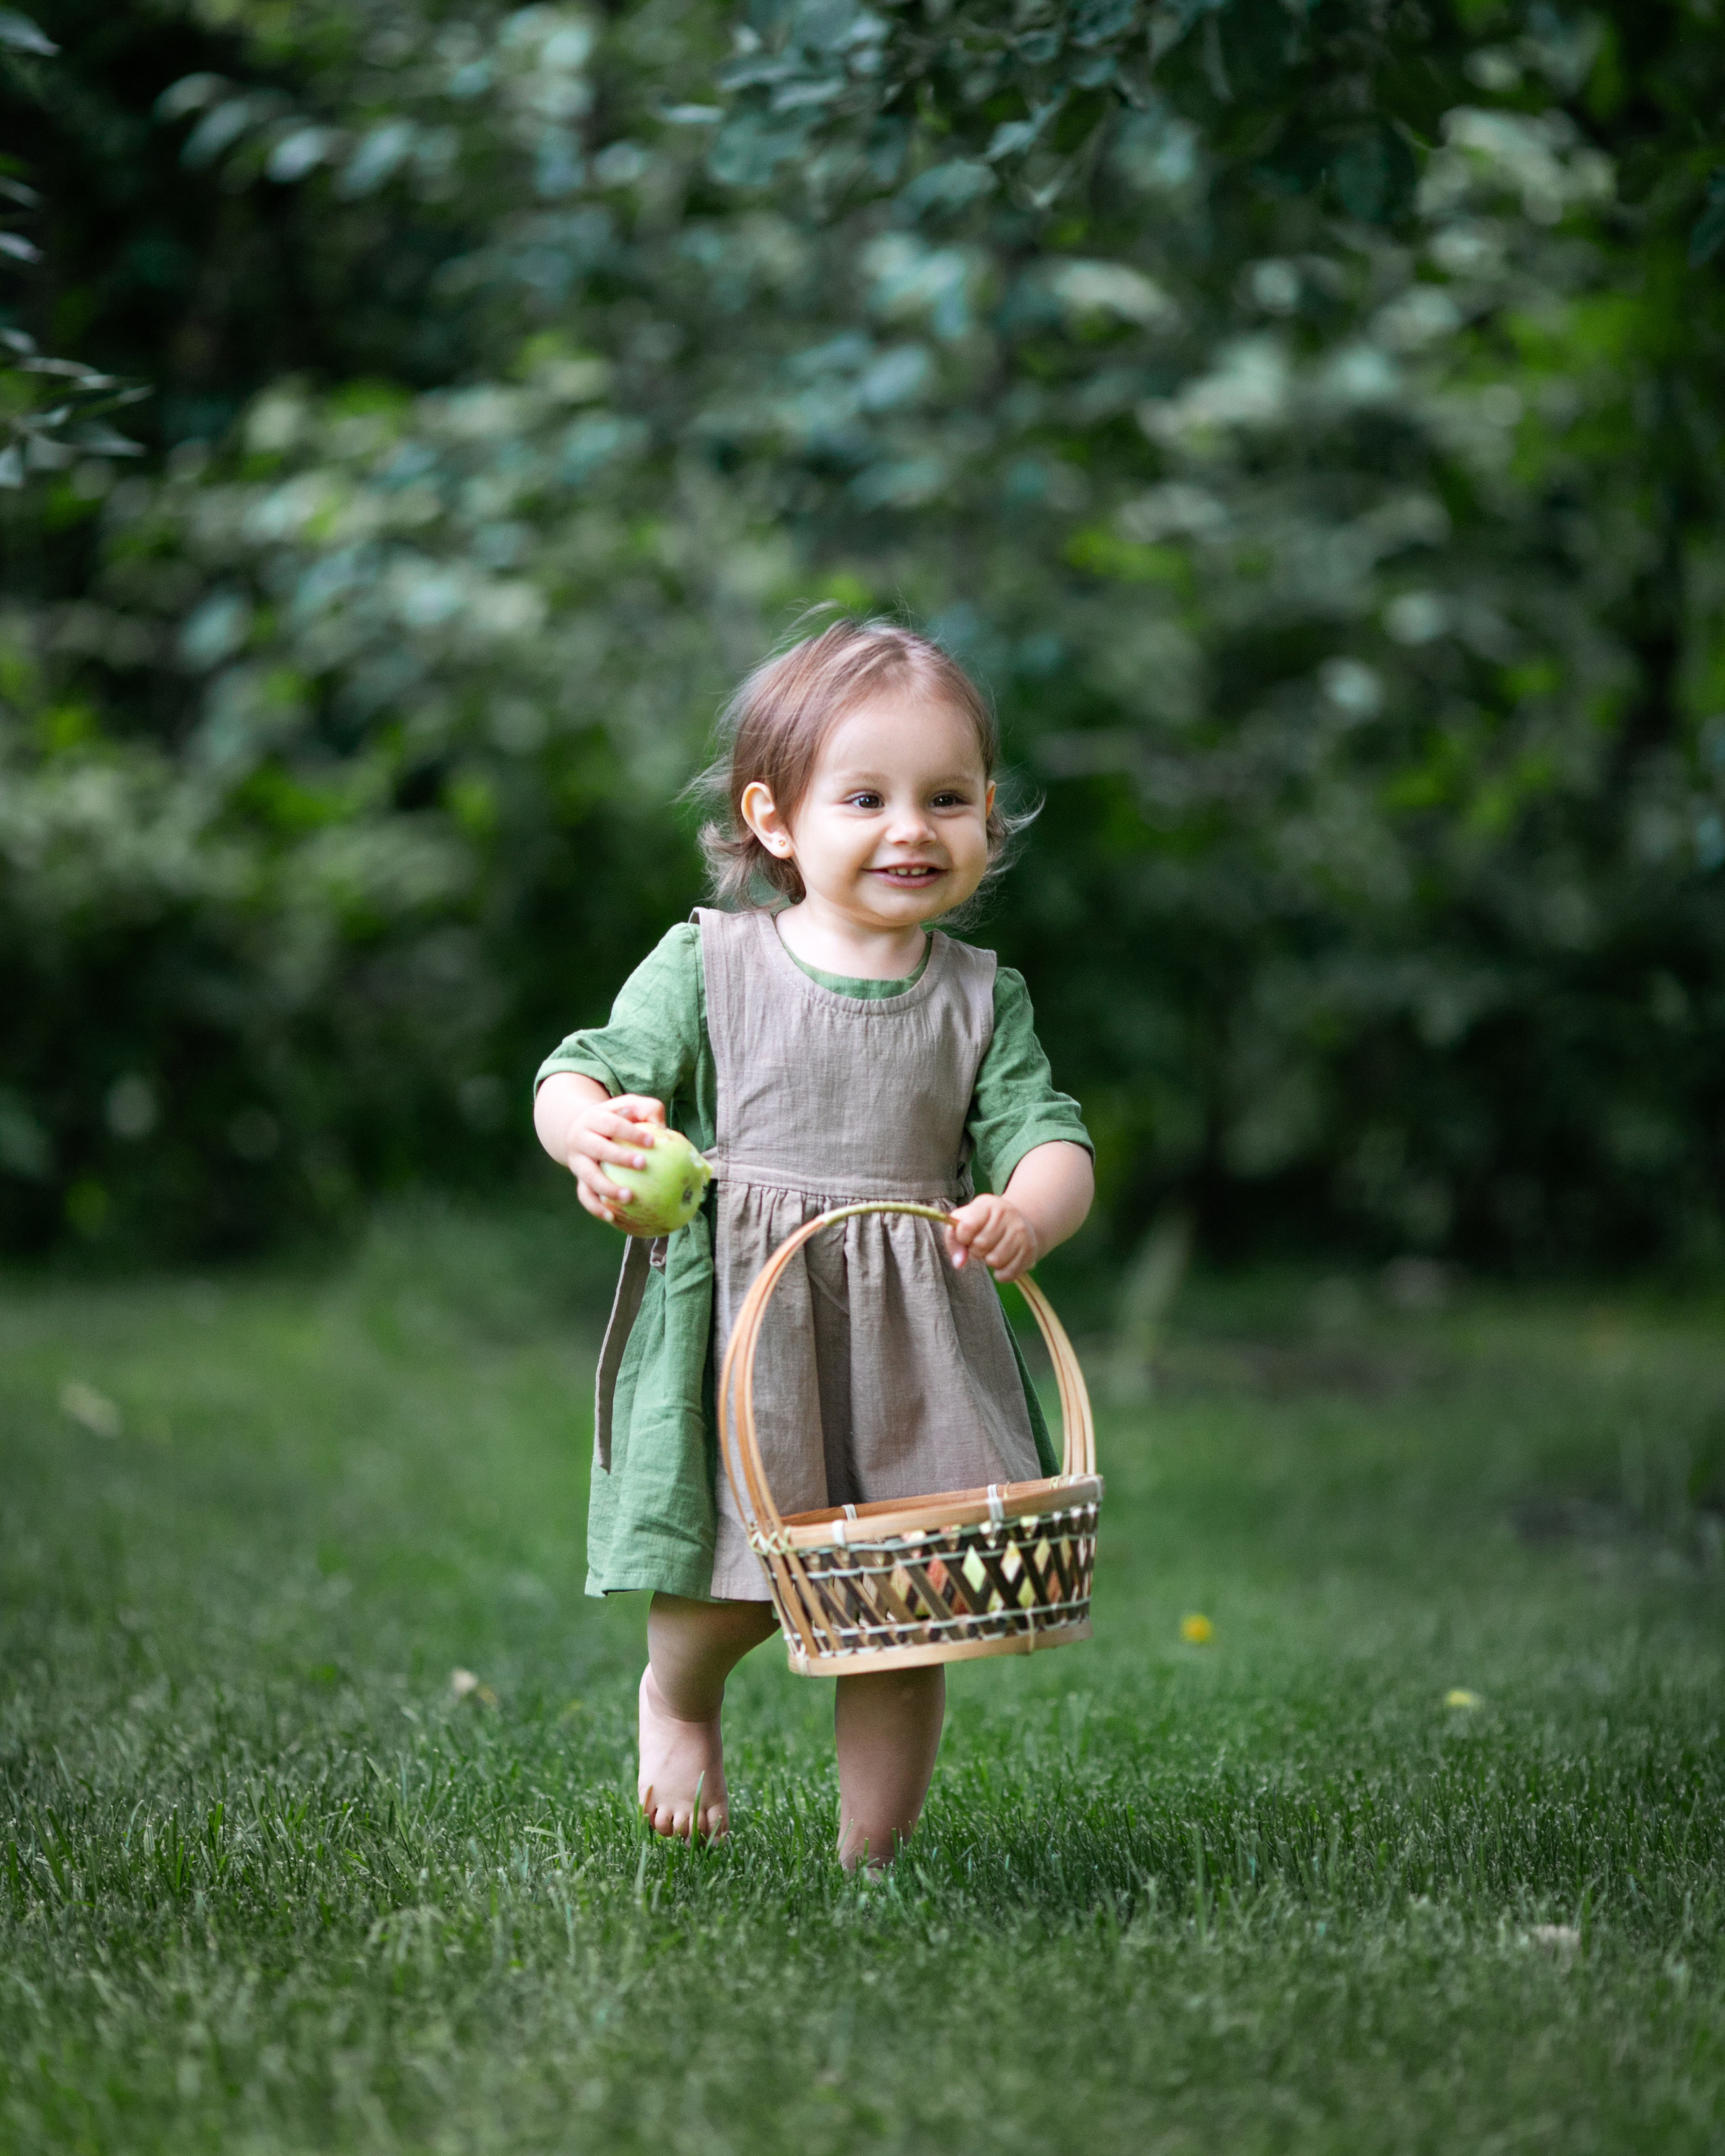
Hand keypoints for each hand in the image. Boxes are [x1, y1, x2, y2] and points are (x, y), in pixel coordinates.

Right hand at [562, 1090, 667, 1225]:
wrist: (580, 1130)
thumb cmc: (617, 1118)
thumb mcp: (629, 1106)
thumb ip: (648, 1110)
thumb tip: (664, 1129)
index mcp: (594, 1118)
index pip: (612, 1124)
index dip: (630, 1132)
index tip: (651, 1141)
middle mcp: (580, 1139)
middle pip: (598, 1149)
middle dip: (619, 1157)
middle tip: (642, 1164)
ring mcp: (577, 1161)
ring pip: (588, 1176)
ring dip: (607, 1188)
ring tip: (629, 1197)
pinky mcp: (579, 1179)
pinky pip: (584, 1195)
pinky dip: (596, 1208)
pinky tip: (612, 1218)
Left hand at [945, 1195, 1039, 1283]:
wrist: (1019, 1222)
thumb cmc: (984, 1224)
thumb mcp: (965, 1221)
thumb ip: (953, 1239)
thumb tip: (959, 1263)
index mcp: (987, 1204)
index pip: (966, 1227)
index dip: (962, 1237)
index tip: (967, 1236)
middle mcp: (1007, 1214)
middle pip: (980, 1245)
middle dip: (976, 1250)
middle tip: (982, 1244)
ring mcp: (1021, 1231)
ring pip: (994, 1261)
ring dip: (989, 1261)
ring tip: (993, 1251)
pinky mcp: (1030, 1249)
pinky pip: (1008, 1273)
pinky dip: (1001, 1273)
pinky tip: (1003, 1261)